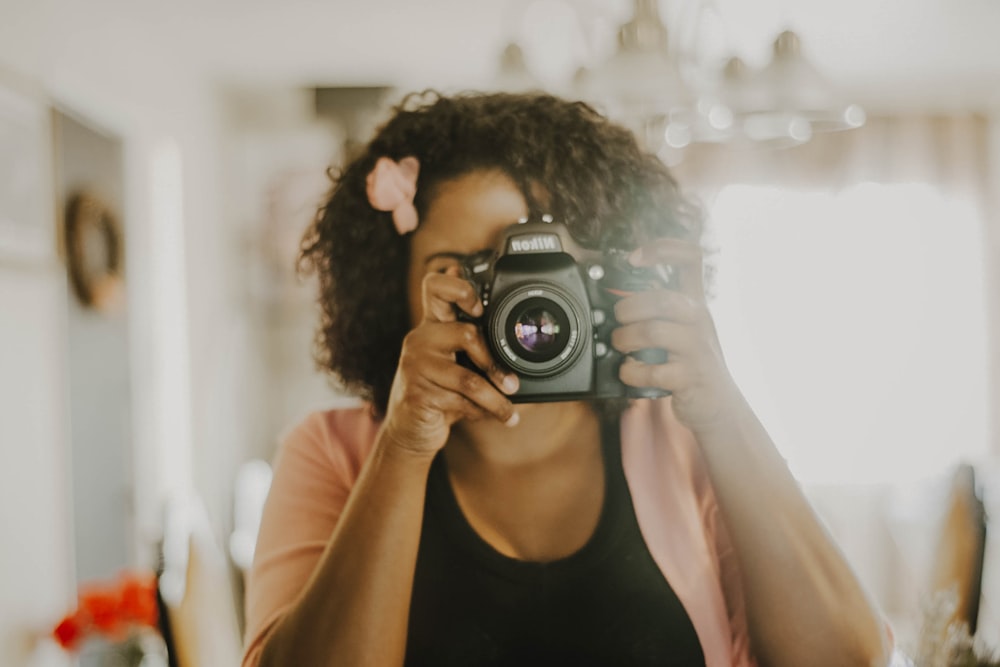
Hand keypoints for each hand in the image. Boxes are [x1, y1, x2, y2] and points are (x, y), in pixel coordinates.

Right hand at [380, 268, 519, 457]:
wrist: (411, 430)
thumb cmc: (441, 392)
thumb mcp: (460, 367)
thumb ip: (479, 350)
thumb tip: (519, 350)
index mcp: (433, 325)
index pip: (436, 286)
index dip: (459, 288)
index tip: (480, 309)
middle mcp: (421, 339)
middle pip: (466, 334)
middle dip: (494, 364)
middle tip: (512, 384)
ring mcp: (415, 365)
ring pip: (468, 379)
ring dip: (495, 399)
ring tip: (509, 410)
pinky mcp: (416, 393)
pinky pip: (459, 401)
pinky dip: (479, 412)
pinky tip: (484, 416)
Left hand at [612, 238, 740, 430]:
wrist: (719, 406)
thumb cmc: (690, 365)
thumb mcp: (682, 330)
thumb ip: (657, 312)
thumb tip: (615, 301)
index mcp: (695, 303)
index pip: (691, 257)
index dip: (662, 249)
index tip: (633, 258)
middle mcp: (700, 319)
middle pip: (661, 298)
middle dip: (628, 309)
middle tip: (618, 322)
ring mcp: (698, 348)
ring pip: (652, 331)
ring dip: (624, 339)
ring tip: (620, 346)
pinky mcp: (690, 376)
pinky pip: (652, 369)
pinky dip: (631, 372)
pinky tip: (629, 372)